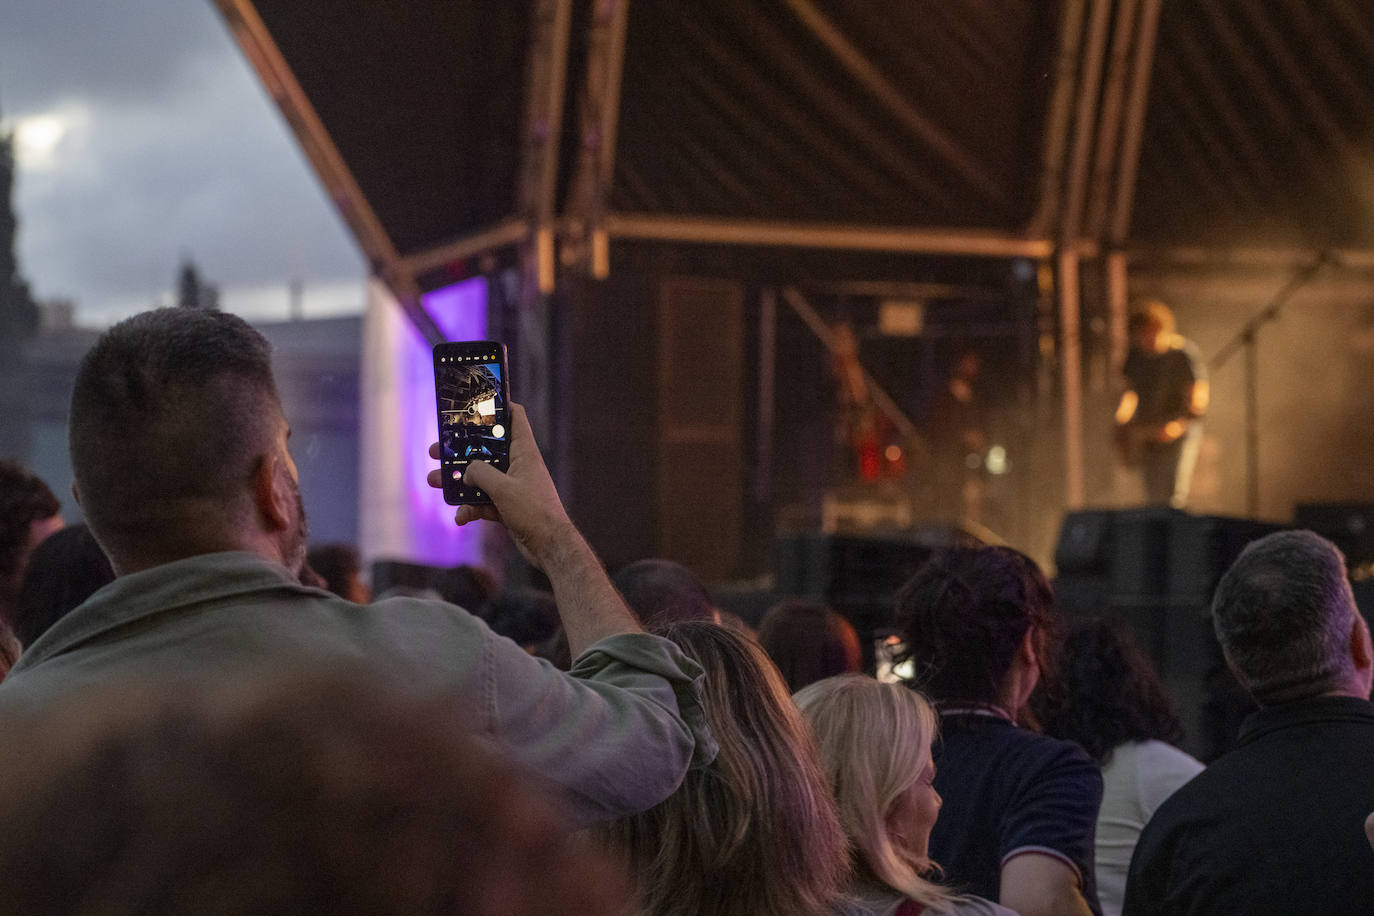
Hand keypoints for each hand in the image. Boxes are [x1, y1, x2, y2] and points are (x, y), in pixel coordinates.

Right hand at [427, 403, 574, 568]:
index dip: (498, 406)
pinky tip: (460, 518)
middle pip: (486, 450)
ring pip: (480, 478)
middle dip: (460, 451)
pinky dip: (471, 508)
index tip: (475, 402)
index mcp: (524, 452)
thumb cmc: (534, 512)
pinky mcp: (508, 506)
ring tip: (434, 481)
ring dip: (458, 481)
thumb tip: (466, 472)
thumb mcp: (502, 489)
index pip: (515, 417)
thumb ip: (480, 474)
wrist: (549, 548)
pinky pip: (484, 502)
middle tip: (436, 450)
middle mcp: (519, 465)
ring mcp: (513, 486)